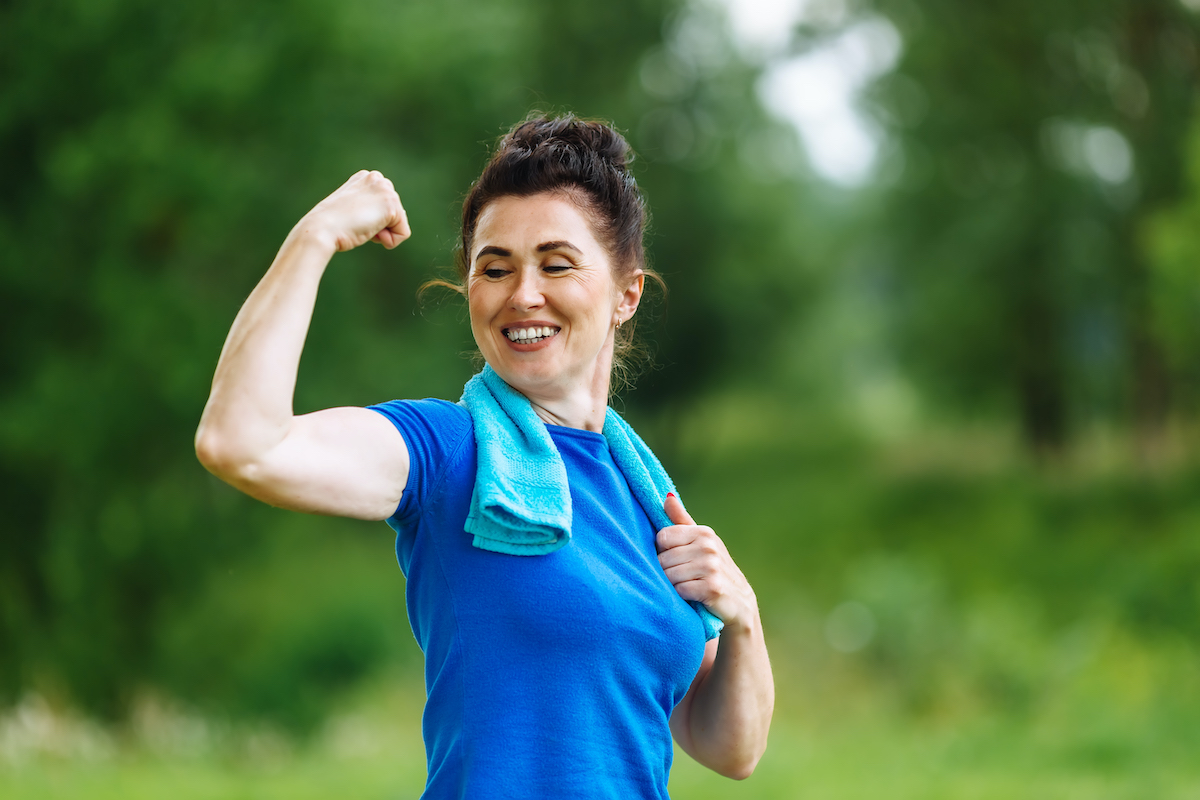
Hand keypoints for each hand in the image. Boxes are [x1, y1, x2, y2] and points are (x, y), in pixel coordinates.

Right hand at [298, 170, 410, 252]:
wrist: (320, 229)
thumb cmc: (330, 225)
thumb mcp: (350, 210)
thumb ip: (368, 208)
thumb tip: (392, 216)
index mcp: (365, 178)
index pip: (383, 207)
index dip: (371, 220)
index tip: (351, 219)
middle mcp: (377, 178)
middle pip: (394, 214)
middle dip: (379, 226)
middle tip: (356, 224)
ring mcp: (385, 189)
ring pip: (399, 223)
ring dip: (382, 234)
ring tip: (361, 226)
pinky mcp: (391, 205)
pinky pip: (403, 233)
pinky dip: (391, 241)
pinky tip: (371, 233)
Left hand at [657, 493, 758, 632]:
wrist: (739, 604)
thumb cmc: (713, 570)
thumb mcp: (700, 542)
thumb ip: (681, 520)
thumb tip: (667, 497)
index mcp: (704, 533)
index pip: (662, 537)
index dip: (664, 551)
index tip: (677, 559)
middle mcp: (709, 546)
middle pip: (663, 558)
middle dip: (667, 571)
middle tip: (684, 578)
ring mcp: (711, 567)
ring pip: (669, 575)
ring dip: (673, 585)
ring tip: (688, 586)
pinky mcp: (712, 588)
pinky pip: (679, 590)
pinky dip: (682, 597)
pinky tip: (694, 597)